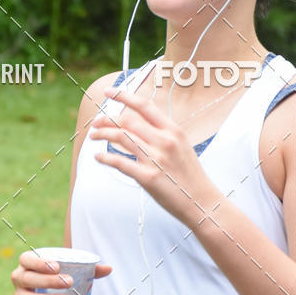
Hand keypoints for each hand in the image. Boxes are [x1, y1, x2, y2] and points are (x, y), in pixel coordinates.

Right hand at [11, 250, 112, 294]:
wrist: (50, 286)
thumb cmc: (59, 273)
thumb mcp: (70, 268)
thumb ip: (89, 268)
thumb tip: (108, 269)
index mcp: (27, 263)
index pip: (27, 259)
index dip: (39, 263)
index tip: (57, 266)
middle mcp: (20, 279)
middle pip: (28, 279)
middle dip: (48, 281)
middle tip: (69, 282)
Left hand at [89, 87, 211, 226]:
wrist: (202, 202)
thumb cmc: (190, 175)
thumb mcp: (182, 146)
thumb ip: (162, 134)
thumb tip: (138, 127)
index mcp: (173, 130)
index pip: (144, 105)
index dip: (123, 95)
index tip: (107, 92)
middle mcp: (164, 141)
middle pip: (127, 120)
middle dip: (106, 119)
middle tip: (95, 123)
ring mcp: (156, 159)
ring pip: (121, 137)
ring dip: (102, 134)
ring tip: (93, 137)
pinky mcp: (148, 177)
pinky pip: (120, 163)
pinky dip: (105, 158)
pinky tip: (98, 157)